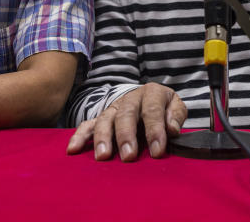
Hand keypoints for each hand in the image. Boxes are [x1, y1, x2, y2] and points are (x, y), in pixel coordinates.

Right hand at [66, 83, 186, 161]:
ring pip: (105, 119)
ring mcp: (114, 107)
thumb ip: (176, 115)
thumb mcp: (176, 106)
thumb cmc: (164, 107)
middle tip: (128, 156)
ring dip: (103, 138)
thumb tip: (172, 128)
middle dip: (126, 136)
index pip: (153, 111)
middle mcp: (131, 98)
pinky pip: (88, 124)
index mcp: (152, 93)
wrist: (149, 97)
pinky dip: (79, 136)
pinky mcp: (102, 117)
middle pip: (126, 114)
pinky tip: (73, 149)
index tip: (157, 151)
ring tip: (103, 156)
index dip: (155, 131)